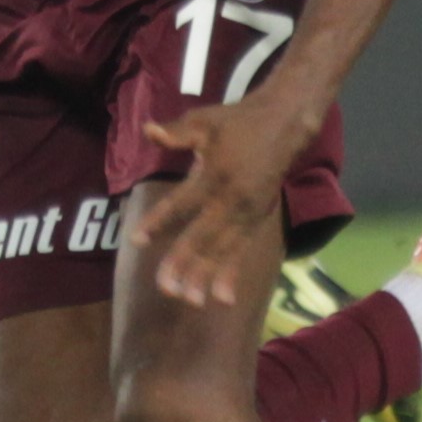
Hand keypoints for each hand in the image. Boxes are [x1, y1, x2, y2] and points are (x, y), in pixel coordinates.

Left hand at [125, 98, 301, 319]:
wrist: (285, 124)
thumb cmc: (237, 122)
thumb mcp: (203, 121)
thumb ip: (176, 133)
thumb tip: (148, 130)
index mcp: (214, 175)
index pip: (180, 204)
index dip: (158, 222)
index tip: (136, 240)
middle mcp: (231, 200)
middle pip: (202, 236)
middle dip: (182, 263)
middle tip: (164, 287)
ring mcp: (248, 213)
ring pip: (223, 250)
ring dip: (206, 276)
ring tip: (190, 300)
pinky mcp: (259, 220)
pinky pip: (242, 251)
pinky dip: (232, 274)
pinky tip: (222, 298)